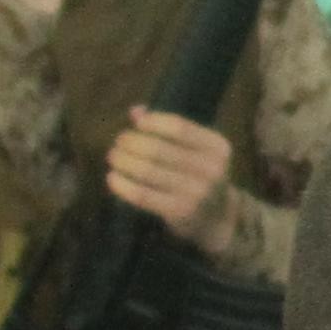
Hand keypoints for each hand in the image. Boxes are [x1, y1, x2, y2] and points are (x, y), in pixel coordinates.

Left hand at [105, 112, 233, 238]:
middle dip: (133, 142)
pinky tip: (112, 178)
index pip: (179, 128)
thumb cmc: (198, 175)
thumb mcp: (196, 150)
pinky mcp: (180, 212)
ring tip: (113, 156)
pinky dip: (123, 185)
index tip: (136, 123)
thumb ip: (170, 129)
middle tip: (118, 142)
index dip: (153, 122)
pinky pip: (143, 195)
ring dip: (124, 161)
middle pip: (160, 149)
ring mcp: (196, 193)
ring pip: (148, 171)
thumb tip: (135, 111)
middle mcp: (211, 170)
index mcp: (217, 148)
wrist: (216, 217)